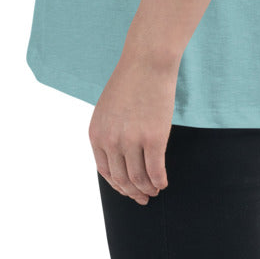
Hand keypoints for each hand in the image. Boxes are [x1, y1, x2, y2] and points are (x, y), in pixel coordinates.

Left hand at [89, 50, 178, 205]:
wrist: (147, 60)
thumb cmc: (131, 80)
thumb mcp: (108, 108)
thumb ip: (109, 132)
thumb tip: (120, 158)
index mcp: (96, 134)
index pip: (105, 172)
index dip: (118, 186)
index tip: (128, 191)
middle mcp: (111, 141)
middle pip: (122, 179)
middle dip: (133, 193)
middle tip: (143, 198)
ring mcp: (132, 140)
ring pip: (139, 179)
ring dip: (147, 190)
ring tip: (155, 191)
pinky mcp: (154, 138)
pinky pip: (155, 171)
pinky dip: (159, 181)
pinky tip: (163, 182)